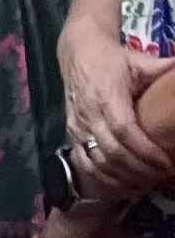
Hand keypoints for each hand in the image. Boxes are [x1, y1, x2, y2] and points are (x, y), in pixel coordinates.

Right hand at [63, 23, 174, 195]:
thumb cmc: (113, 60)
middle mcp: (89, 114)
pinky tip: (124, 183)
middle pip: (113, 152)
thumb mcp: (140, 62)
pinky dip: (104, 178)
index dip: (146, 151)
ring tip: (149, 182)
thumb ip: (164, 69)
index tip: (167, 164)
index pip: (124, 130)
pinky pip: (85, 163)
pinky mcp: (72, 134)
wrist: (79, 53)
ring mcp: (78, 126)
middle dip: (141, 170)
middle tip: (164, 177)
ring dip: (125, 178)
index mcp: (106, 96)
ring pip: (99, 162)